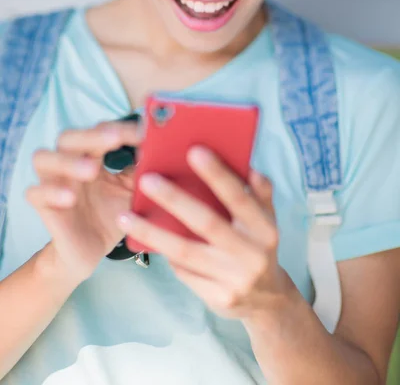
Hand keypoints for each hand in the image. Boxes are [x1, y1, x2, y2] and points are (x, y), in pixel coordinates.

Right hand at [26, 121, 141, 284]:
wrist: (88, 253)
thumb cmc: (110, 215)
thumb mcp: (133, 192)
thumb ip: (143, 171)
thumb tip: (166, 151)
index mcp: (91, 154)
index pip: (101, 130)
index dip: (120, 129)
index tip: (144, 132)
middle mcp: (68, 162)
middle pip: (69, 137)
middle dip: (92, 135)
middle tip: (115, 138)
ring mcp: (53, 182)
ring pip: (44, 158)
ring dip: (68, 161)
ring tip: (92, 170)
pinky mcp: (43, 206)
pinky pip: (35, 193)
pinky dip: (50, 192)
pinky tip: (69, 198)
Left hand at [118, 146, 292, 321]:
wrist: (267, 300)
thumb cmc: (258, 245)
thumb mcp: (266, 219)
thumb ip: (258, 192)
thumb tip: (246, 164)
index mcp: (265, 228)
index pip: (239, 197)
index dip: (217, 175)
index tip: (193, 151)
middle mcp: (252, 254)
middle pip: (208, 223)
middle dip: (175, 200)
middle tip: (147, 179)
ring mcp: (234, 279)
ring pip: (185, 252)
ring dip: (153, 232)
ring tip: (125, 216)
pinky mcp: (217, 299)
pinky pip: (183, 271)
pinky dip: (164, 253)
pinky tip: (144, 240)